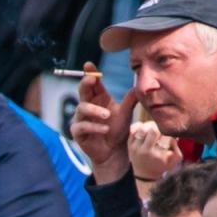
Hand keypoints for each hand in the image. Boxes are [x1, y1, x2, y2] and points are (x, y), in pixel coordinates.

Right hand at [69, 64, 137, 184]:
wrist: (115, 151)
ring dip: (95, 110)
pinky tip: (105, 129)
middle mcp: (88, 105)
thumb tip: (138, 86)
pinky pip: (82, 126)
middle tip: (91, 79)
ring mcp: (81, 118)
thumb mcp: (126, 113)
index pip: (92, 82)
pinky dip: (94, 127)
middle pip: (82, 90)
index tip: (89, 65)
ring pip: (82, 108)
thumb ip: (130, 100)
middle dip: (86, 83)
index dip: (90, 73)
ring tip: (107, 116)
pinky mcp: (78, 132)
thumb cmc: (118, 130)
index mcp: (98, 98)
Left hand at [128, 121, 181, 182]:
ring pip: (142, 128)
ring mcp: (135, 147)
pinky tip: (145, 131)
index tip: (166, 137)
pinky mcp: (129, 144)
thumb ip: (176, 146)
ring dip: (149, 126)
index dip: (167, 133)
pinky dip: (140, 127)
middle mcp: (144, 150)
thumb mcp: (175, 159)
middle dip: (158, 127)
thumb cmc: (162, 165)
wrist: (145, 175)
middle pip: (152, 129)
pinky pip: (133, 130)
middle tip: (160, 130)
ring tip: (152, 130)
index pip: (164, 135)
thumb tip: (171, 134)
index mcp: (156, 154)